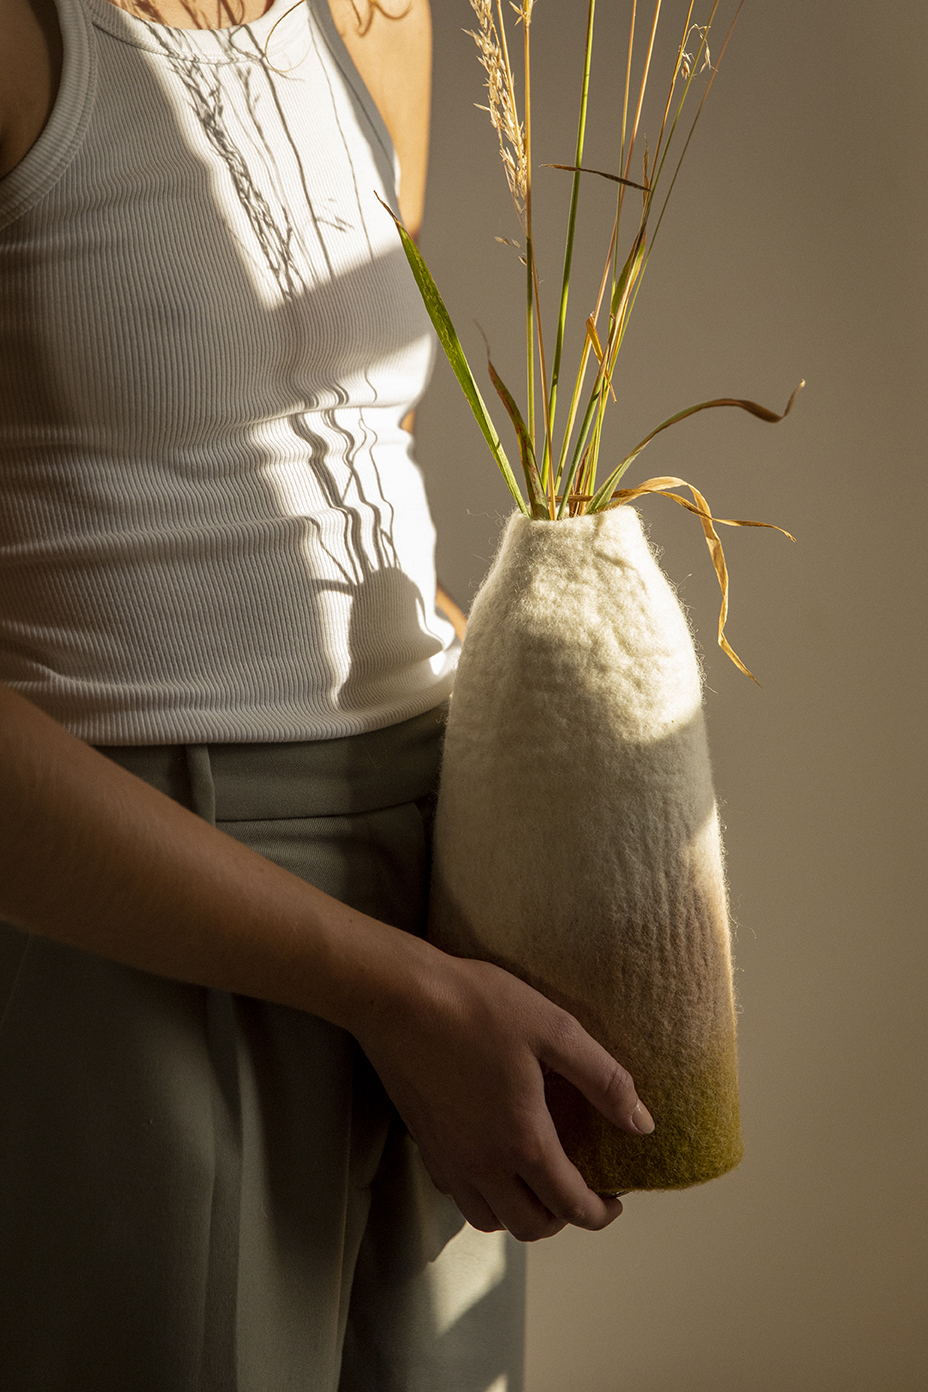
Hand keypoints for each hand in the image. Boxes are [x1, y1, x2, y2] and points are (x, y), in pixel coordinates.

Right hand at [354, 953, 653, 1241]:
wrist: (396, 996)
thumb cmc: (477, 1006)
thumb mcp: (554, 1029)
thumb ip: (603, 1079)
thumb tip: (641, 1123)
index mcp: (523, 1141)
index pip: (571, 1206)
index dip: (602, 1212)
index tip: (617, 1199)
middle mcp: (483, 1163)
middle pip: (530, 1227)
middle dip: (563, 1219)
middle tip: (580, 1188)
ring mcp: (448, 1158)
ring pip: (489, 1218)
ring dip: (521, 1212)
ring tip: (537, 1180)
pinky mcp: (423, 1143)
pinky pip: (457, 1193)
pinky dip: (482, 1193)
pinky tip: (491, 1158)